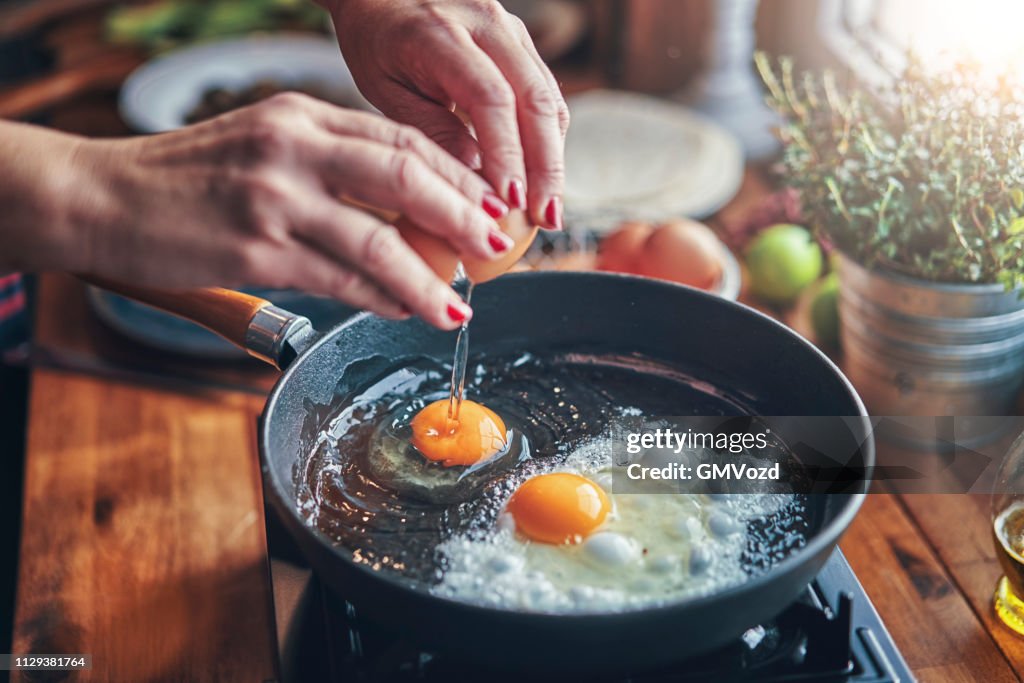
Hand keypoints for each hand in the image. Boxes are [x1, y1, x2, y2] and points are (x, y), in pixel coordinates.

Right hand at [3, 94, 515, 328]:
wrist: (102, 196)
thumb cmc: (188, 177)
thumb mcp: (263, 144)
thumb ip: (327, 164)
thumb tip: (401, 209)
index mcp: (300, 115)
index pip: (399, 138)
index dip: (454, 175)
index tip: (486, 204)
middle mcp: (292, 147)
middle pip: (404, 176)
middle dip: (462, 216)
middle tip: (494, 247)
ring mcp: (274, 199)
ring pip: (379, 239)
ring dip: (428, 279)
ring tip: (457, 305)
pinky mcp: (256, 251)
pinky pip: (339, 279)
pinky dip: (380, 297)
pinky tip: (403, 309)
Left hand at [327, 0, 569, 229]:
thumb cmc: (376, 43)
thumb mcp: (385, 90)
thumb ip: (430, 130)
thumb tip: (476, 182)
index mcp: (441, 34)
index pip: (491, 98)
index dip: (507, 154)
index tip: (511, 202)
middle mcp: (487, 23)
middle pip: (534, 100)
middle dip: (545, 166)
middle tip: (545, 218)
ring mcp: (511, 30)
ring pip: (549, 99)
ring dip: (553, 159)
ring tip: (549, 209)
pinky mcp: (522, 43)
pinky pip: (545, 95)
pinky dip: (547, 140)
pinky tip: (541, 179)